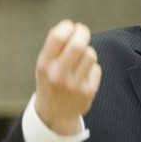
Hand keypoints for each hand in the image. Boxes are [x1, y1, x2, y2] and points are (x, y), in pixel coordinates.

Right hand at [34, 20, 101, 134]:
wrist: (54, 114)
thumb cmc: (50, 82)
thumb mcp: (44, 65)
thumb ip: (54, 47)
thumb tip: (72, 27)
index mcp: (45, 65)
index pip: (57, 37)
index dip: (67, 26)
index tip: (70, 27)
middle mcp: (58, 75)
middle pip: (78, 44)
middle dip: (83, 33)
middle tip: (83, 32)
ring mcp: (74, 84)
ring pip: (90, 54)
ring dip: (87, 52)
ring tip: (81, 59)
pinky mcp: (87, 92)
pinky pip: (96, 69)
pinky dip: (92, 69)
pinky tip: (84, 75)